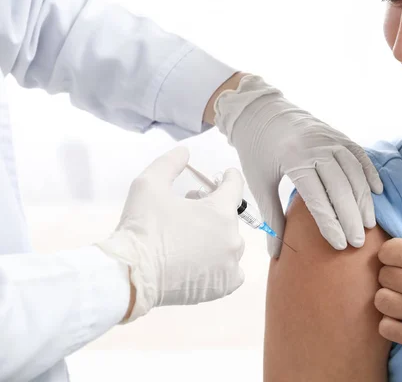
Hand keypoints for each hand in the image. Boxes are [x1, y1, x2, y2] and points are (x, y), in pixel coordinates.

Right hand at [97, 147, 244, 321]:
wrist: (131, 276)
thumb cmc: (141, 228)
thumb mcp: (148, 184)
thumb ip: (170, 163)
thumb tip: (184, 151)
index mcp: (220, 211)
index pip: (235, 186)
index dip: (228, 177)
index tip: (225, 175)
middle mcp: (232, 238)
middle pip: (229, 216)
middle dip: (212, 209)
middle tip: (189, 209)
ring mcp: (230, 264)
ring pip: (230, 243)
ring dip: (216, 236)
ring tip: (192, 237)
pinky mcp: (224, 285)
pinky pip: (232, 270)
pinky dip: (222, 264)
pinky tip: (204, 261)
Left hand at [214, 75, 382, 256]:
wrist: (259, 110)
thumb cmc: (256, 149)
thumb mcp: (259, 183)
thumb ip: (272, 216)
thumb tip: (276, 253)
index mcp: (293, 160)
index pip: (317, 198)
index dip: (330, 224)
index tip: (339, 245)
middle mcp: (315, 147)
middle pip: (340, 187)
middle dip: (351, 217)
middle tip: (358, 242)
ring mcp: (329, 138)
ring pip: (354, 172)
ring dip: (364, 199)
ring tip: (368, 224)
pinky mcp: (336, 134)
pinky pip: (359, 154)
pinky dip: (369, 172)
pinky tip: (376, 192)